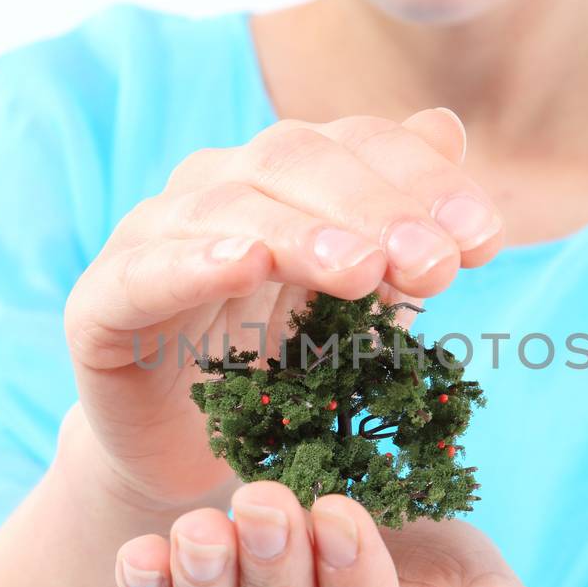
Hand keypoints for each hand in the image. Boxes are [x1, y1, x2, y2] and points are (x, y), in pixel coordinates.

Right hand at [62, 107, 503, 514]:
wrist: (190, 458)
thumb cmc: (283, 371)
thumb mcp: (359, 302)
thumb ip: (399, 222)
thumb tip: (445, 127)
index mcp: (281, 175)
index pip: (355, 144)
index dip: (422, 180)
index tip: (486, 239)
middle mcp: (214, 188)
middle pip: (292, 158)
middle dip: (374, 207)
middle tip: (436, 263)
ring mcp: (150, 239)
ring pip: (225, 207)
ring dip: (299, 232)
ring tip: (360, 270)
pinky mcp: (101, 305)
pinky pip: (144, 273)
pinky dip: (194, 263)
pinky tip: (246, 268)